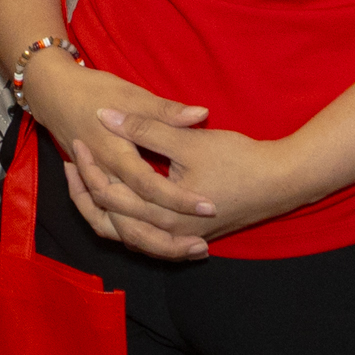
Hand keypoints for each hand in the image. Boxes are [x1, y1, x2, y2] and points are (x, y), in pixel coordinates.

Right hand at [15, 51, 212, 259]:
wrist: (52, 93)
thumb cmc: (92, 90)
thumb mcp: (131, 95)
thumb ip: (165, 112)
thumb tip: (201, 113)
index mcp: (114, 155)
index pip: (150, 187)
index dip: (180, 199)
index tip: (209, 206)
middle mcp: (105, 178)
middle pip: (133, 224)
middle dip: (168, 240)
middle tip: (202, 246)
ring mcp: (98, 187)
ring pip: (121, 231)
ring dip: (153, 245)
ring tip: (187, 249)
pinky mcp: (97, 191)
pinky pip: (112, 224)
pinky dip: (135, 236)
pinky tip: (160, 239)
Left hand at [80, 117, 313, 247]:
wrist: (282, 182)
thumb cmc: (238, 159)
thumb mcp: (187, 139)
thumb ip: (145, 127)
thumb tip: (106, 115)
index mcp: (162, 211)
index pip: (109, 195)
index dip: (88, 167)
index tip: (77, 140)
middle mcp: (167, 233)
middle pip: (110, 220)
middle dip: (87, 191)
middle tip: (72, 160)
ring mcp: (179, 239)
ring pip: (126, 235)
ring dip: (104, 211)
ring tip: (86, 183)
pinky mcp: (190, 237)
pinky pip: (146, 238)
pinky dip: (127, 223)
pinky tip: (120, 203)